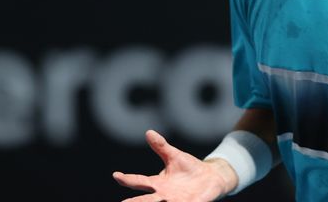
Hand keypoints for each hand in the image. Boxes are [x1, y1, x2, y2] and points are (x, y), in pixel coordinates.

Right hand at [113, 130, 237, 201]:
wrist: (210, 178)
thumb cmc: (190, 168)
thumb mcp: (174, 156)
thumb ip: (161, 146)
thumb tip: (148, 132)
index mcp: (157, 183)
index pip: (139, 181)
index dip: (127, 179)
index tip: (116, 175)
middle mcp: (163, 195)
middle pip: (145, 200)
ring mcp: (176, 201)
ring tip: (149, 201)